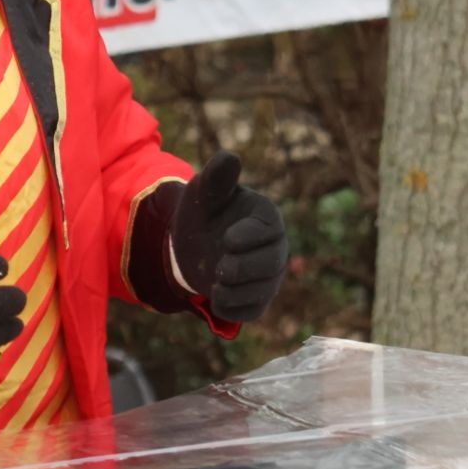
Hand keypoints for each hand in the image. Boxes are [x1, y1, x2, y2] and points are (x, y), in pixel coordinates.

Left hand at [169, 152, 288, 322]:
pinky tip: (216, 293)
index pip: (270, 231)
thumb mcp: (204, 191)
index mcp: (268, 218)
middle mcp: (275, 248)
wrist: (191, 244)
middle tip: (219, 267)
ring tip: (215, 278)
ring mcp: (269, 277)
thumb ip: (217, 177)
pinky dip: (228, 307)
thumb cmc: (203, 212)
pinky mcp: (257, 301)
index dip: (248, 238)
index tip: (228, 238)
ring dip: (232, 289)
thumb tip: (230, 156)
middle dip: (240, 269)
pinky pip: (248, 312)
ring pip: (261, 292)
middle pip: (271, 265)